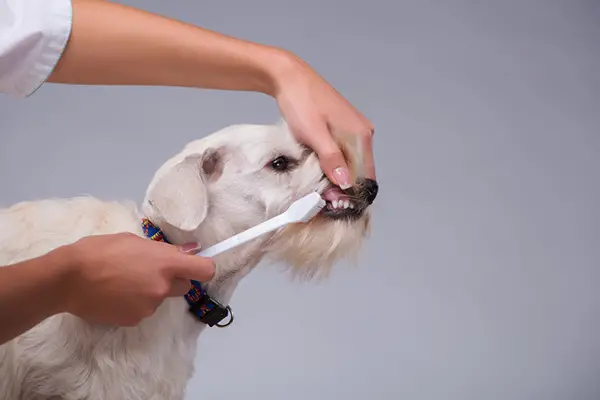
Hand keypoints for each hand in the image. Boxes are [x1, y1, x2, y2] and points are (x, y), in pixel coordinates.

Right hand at [59, 233, 214, 325]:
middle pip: (185, 286)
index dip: (204, 267)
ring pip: (161, 298)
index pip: (205, 270)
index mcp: (165, 263)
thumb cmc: (99, 250)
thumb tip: (188, 251)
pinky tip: (116, 294)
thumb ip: (164, 249)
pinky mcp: (135, 320)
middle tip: (151, 270)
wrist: (67, 279)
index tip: (197, 265)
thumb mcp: (132, 240)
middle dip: (174, 279)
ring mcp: (150, 306)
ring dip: (151, 291)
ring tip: (124, 281)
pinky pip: (144, 310)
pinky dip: (135, 303)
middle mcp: (163, 287)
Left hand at [272, 53, 375, 188]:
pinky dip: (330, 162)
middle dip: (342, 184)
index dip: (350, 191)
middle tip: (322, 195)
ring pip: (348, 162)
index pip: (364, 175)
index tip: (333, 201)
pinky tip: (317, 164)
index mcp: (361, 135)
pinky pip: (340, 152)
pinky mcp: (341, 128)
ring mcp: (352, 129)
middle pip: (357, 170)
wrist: (288, 77)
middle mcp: (362, 132)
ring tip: (318, 181)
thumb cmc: (301, 102)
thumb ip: (331, 159)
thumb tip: (345, 182)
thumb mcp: (314, 134)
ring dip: (335, 174)